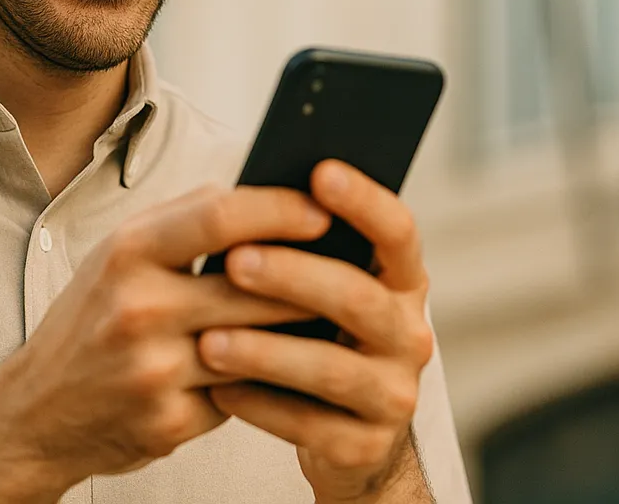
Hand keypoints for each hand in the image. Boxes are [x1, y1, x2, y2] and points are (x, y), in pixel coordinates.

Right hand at [0, 184, 331, 501]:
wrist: (34, 412)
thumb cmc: (93, 317)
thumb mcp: (121, 255)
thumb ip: (188, 222)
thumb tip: (273, 193)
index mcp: (127, 252)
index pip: (220, 215)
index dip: (281, 208)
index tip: (325, 207)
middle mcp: (137, 307)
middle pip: (254, 285)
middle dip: (310, 277)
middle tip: (354, 264)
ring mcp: (153, 370)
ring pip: (258, 343)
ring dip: (301, 330)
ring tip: (337, 312)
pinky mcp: (168, 422)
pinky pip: (241, 394)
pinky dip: (267, 379)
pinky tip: (292, 367)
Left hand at [197, 160, 435, 503]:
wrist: (344, 438)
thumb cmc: (317, 338)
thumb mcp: (323, 291)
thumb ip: (305, 250)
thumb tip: (251, 191)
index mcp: (402, 281)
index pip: (399, 231)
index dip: (365, 201)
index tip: (320, 172)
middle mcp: (410, 334)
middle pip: (360, 299)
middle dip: (295, 276)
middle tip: (236, 261)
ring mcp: (393, 393)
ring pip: (330, 369)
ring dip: (265, 351)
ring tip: (208, 341)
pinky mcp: (365, 446)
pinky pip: (307, 425)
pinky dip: (259, 406)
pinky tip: (219, 389)